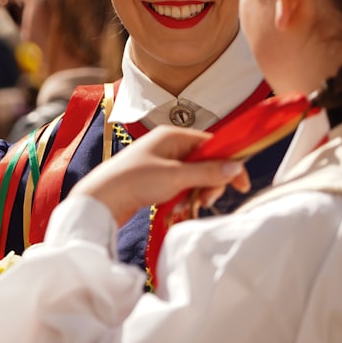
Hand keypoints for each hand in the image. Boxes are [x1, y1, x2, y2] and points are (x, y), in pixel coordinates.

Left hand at [70, 126, 249, 225]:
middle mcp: (168, 145)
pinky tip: (177, 207)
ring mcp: (161, 161)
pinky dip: (183, 196)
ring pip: (193, 175)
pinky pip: (180, 184)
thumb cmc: (134, 180)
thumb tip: (236, 168)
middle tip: (206, 201)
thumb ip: (207, 172)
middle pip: (205, 161)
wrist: (100, 199)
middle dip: (211, 181)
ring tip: (190, 206)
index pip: (212, 144)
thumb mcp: (175, 176)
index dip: (229, 163)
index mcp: (173, 135)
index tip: (241, 184)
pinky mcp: (155, 178)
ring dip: (197, 191)